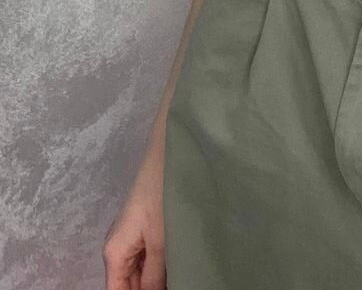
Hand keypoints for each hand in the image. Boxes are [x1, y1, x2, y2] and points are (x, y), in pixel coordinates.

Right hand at [102, 150, 166, 289]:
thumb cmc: (162, 194)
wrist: (169, 154)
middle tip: (176, 285)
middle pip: (128, 283)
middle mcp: (118, 247)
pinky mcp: (145, 226)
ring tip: (178, 279)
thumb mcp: (161, 242)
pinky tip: (177, 270)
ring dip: (154, 280)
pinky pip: (147, 257)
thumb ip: (153, 276)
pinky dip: (159, 267)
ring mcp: (132, 236)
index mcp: (114, 253)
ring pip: (139, 272)